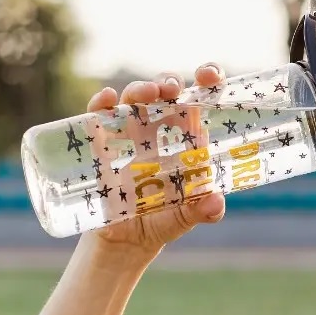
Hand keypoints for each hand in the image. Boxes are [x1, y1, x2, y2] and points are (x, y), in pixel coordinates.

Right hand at [84, 62, 227, 254]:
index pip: (199, 100)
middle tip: (172, 89)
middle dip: (168, 82)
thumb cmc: (162, 221)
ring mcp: (129, 134)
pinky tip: (106, 98)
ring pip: (133, 99)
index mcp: (186, 139)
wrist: (125, 240)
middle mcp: (159, 129)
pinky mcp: (102, 145)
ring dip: (140, 89)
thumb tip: (215, 203)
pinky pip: (99, 116)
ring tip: (148, 93)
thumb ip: (203, 210)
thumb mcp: (185, 217)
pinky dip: (101, 104)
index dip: (206, 81)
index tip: (210, 74)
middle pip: (164, 93)